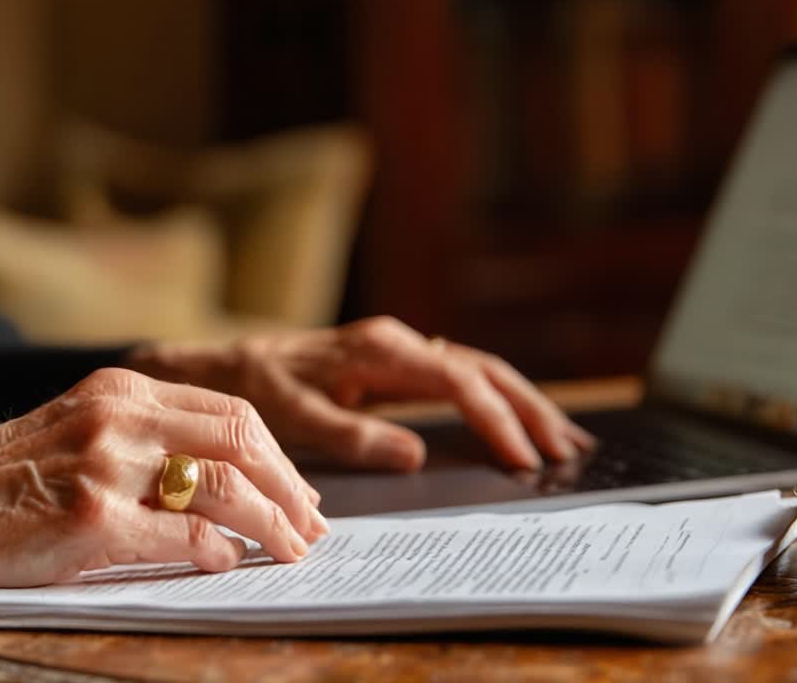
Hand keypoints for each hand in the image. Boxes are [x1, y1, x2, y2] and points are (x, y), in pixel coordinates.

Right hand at [0, 368, 327, 599]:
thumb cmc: (0, 482)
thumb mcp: (76, 431)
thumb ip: (145, 440)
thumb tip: (222, 480)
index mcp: (120, 390)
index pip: (229, 409)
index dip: (276, 453)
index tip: (297, 488)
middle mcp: (119, 416)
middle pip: (240, 438)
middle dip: (290, 486)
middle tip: (311, 524)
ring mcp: (106, 465)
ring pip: (224, 484)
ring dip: (271, 522)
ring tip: (291, 550)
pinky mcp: (93, 519)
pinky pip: (184, 534)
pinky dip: (218, 552)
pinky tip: (229, 564)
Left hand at [126, 316, 593, 471]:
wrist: (229, 365)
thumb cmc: (257, 391)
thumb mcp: (293, 417)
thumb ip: (352, 436)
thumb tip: (415, 453)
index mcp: (379, 350)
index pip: (458, 380)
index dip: (495, 418)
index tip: (522, 456)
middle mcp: (398, 341)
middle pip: (484, 368)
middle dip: (529, 409)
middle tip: (567, 452)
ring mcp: (403, 348)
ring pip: (482, 368)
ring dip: (525, 402)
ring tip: (565, 440)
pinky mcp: (401, 361)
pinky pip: (464, 375)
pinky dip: (500, 398)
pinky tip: (522, 422)